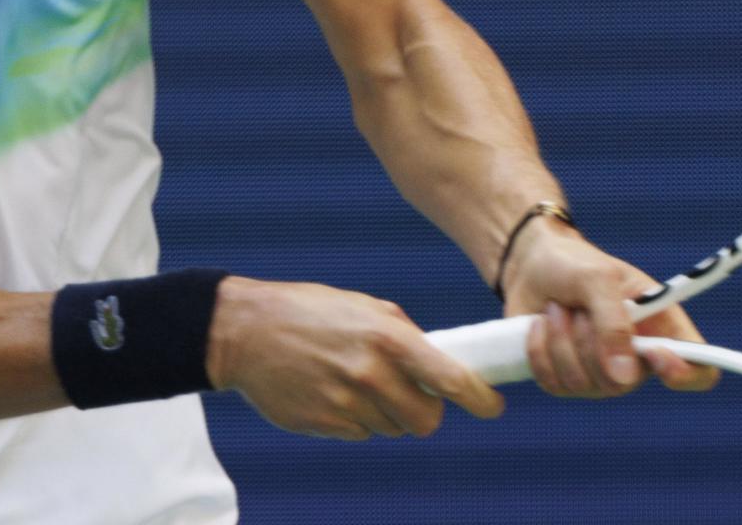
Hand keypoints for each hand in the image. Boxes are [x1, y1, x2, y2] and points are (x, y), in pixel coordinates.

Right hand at [206, 276, 504, 439]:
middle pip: (426, 420)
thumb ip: (406, 336)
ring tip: (358, 382)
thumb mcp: (366, 308)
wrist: (247, 331)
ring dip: (388, 414)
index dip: (479, 398)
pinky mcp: (324, 424)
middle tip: (412, 395)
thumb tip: (441, 365)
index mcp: (388, 338)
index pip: (449, 379)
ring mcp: (346, 403)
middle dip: (426, 411)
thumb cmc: (313, 313)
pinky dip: (358, 419)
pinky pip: (361, 433)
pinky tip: (334, 392)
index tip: (494, 406)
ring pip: (393, 429)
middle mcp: (370, 373)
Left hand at [501, 219, 719, 398]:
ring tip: (558, 309)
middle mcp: (637, 358)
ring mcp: (601, 374)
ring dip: (561, 339)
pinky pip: (554, 384)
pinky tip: (542, 324)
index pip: (699, 369)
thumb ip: (613, 323)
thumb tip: (623, 377)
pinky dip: (540, 350)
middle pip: (625, 383)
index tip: (656, 354)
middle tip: (579, 307)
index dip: (686, 373)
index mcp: (662, 328)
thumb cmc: (575, 264)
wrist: (532, 266)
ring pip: (583, 384)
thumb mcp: (597, 278)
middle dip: (591, 342)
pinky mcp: (566, 380)